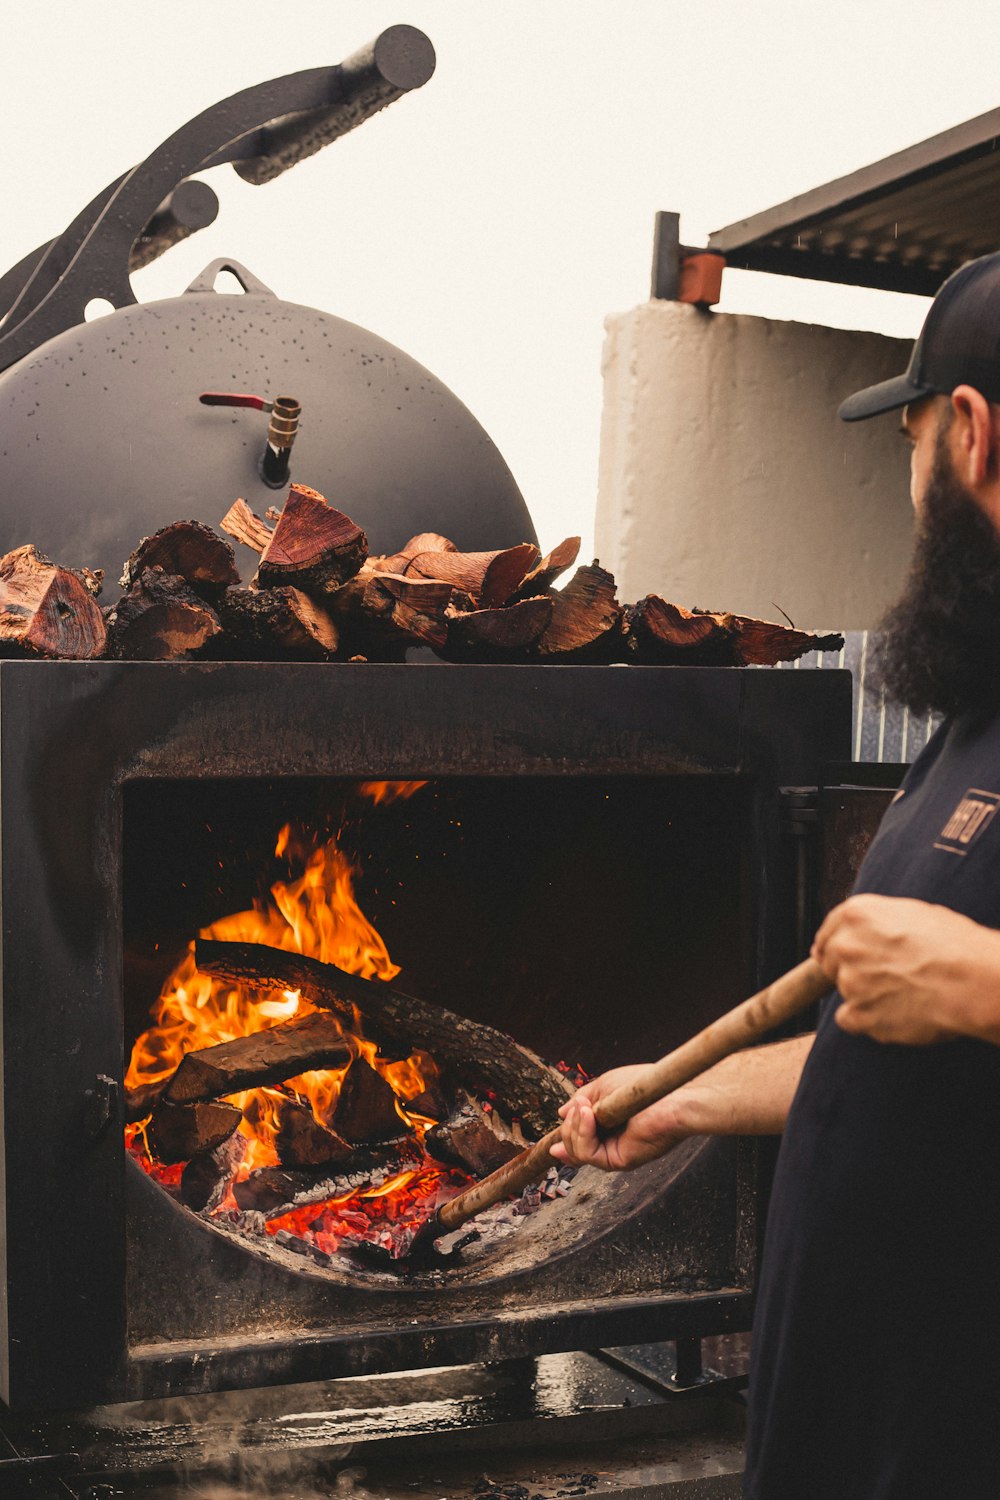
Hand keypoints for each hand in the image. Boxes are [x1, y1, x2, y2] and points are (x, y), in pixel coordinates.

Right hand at [550, 1064, 691, 1171]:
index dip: (566, 1138)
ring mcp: (614, 1153)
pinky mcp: (618, 1160)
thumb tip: (561, 1113)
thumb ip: (581, 1101)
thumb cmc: (643, 1086)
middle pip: (573, 1147)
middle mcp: (611, 1143)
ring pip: (576, 1152)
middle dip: (569, 1126)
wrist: (669, 1095)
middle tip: (580, 1105)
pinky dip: (581, 1133)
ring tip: (585, 1108)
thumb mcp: (603, 1087)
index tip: (553, 1141)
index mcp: (608, 1128)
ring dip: (574, 1127)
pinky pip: (587, 1153)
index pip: (581, 1141)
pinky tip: (588, 1115)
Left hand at [812, 894, 999, 1044]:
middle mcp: (846, 945)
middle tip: (884, 977)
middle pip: (830, 962)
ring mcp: (849, 981)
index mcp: (856, 914)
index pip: (829, 932)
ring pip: (845, 992)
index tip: (839, 956)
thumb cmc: (954, 944)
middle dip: (850, 970)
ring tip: (903, 995)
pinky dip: (866, 1022)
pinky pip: (849, 1020)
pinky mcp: (859, 1014)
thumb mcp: (914, 913)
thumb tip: (866, 932)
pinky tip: (892, 1016)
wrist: (971, 980)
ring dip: (865, 996)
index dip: (835, 945)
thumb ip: (878, 922)